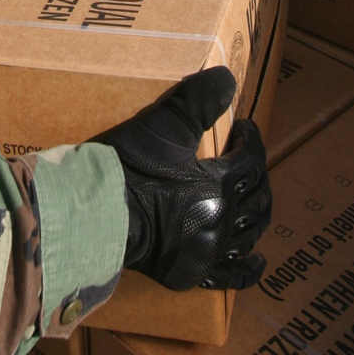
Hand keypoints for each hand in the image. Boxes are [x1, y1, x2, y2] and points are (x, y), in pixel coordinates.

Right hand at [97, 67, 270, 290]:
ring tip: (253, 200)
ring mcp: (209, 252)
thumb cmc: (128, 171)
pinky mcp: (191, 273)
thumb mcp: (162, 126)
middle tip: (249, 161)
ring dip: (257, 214)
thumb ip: (196, 101)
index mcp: (221, 186)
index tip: (244, 129)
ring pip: (250, 234)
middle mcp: (223, 222)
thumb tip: (227, 78)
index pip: (251, 160)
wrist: (95, 218)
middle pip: (258, 198)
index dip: (252, 141)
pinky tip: (257, 262)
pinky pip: (230, 276)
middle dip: (258, 176)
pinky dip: (248, 269)